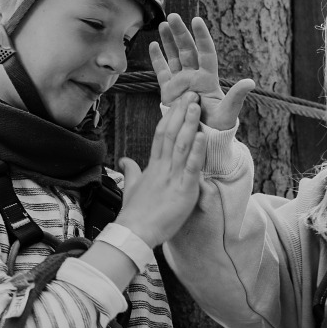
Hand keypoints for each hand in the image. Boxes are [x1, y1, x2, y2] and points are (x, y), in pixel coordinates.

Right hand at [116, 93, 205, 247]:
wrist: (132, 234)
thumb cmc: (133, 214)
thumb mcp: (131, 188)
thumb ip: (131, 172)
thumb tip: (125, 160)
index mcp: (153, 167)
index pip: (162, 135)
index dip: (170, 117)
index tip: (178, 101)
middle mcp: (163, 168)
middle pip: (171, 134)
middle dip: (181, 113)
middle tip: (191, 94)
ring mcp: (173, 178)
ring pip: (182, 145)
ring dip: (189, 124)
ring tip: (196, 105)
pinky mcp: (183, 191)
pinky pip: (191, 168)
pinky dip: (197, 152)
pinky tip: (201, 136)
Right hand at [149, 14, 255, 130]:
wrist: (204, 138)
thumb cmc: (219, 126)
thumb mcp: (229, 112)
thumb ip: (237, 96)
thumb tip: (250, 82)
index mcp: (208, 78)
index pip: (205, 52)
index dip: (202, 37)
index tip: (196, 20)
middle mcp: (194, 76)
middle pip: (187, 50)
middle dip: (180, 33)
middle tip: (173, 17)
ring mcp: (181, 82)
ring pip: (174, 56)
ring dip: (169, 40)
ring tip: (163, 24)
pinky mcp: (169, 92)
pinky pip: (162, 72)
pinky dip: (157, 59)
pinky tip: (153, 45)